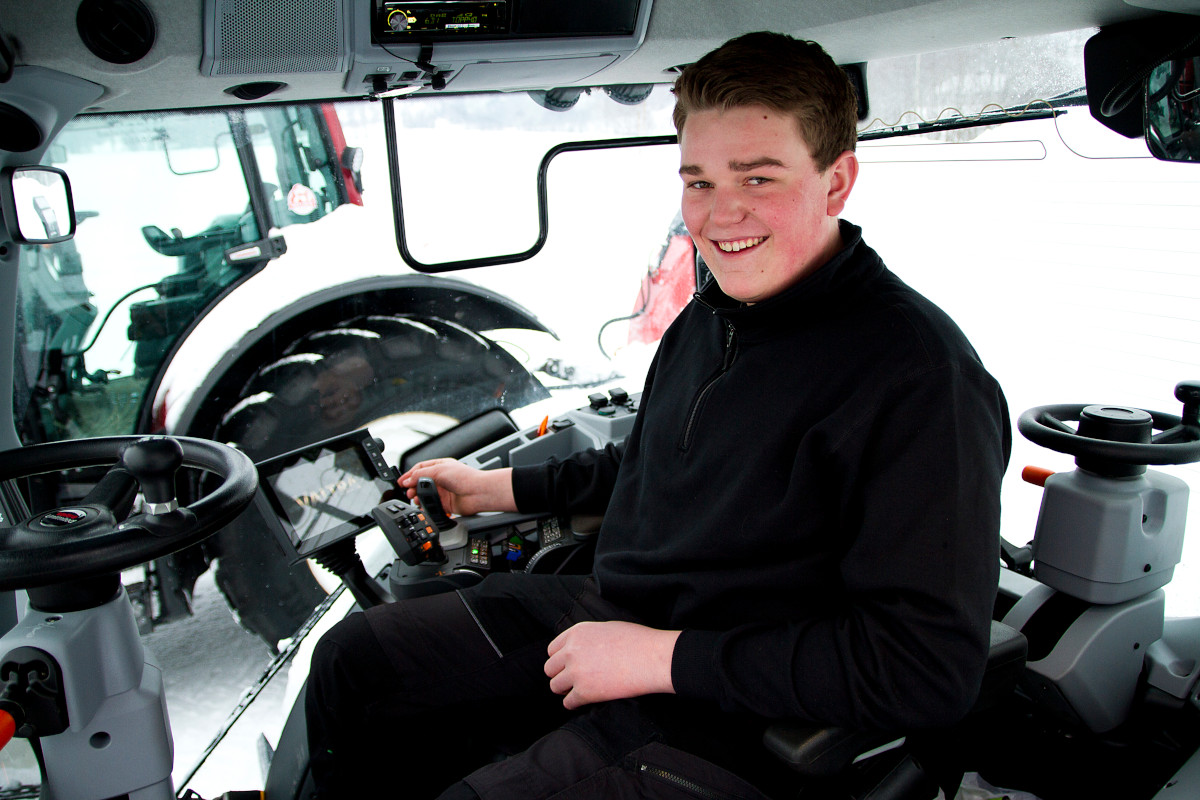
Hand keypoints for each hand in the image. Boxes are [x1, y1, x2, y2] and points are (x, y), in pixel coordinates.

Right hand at [396, 459, 515, 515]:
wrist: (478, 493)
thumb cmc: (465, 477)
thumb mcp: (439, 470)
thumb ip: (420, 475)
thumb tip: (407, 480)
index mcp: (440, 466)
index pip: (420, 468)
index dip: (409, 474)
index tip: (401, 481)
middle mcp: (441, 478)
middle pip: (420, 482)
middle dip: (412, 487)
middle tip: (407, 492)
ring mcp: (443, 491)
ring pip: (425, 494)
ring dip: (417, 497)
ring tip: (414, 498)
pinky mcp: (445, 503)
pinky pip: (431, 505)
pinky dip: (425, 506)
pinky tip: (423, 505)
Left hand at [544, 621, 679, 709]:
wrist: (652, 658)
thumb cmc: (637, 641)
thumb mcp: (606, 628)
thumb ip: (587, 638)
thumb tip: (581, 649)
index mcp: (576, 633)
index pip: (552, 649)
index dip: (560, 659)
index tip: (567, 665)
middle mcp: (571, 651)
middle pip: (550, 668)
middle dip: (560, 674)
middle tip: (572, 679)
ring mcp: (576, 672)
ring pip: (555, 686)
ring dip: (565, 690)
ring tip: (578, 690)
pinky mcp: (585, 692)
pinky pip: (568, 703)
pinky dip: (574, 704)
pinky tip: (584, 701)